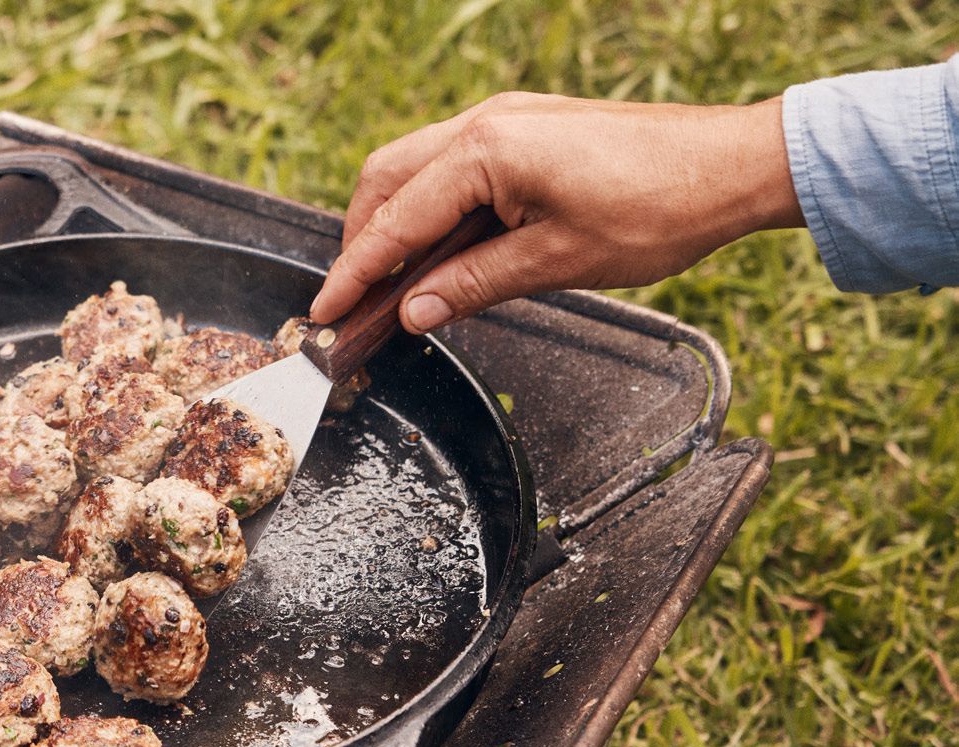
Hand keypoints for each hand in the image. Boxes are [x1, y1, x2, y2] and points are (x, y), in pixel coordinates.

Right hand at [308, 92, 804, 328]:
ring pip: (414, 167)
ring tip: (395, 282)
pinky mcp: (525, 128)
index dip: (357, 272)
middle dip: (362, 240)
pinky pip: (451, 164)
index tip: (328, 312)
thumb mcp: (557, 263)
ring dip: (394, 222)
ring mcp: (505, 119)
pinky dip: (430, 206)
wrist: (732, 165)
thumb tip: (414, 312)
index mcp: (487, 149)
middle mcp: (486, 121)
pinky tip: (441, 249)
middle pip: (386, 179)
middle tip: (357, 300)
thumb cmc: (659, 208)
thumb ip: (474, 286)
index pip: (397, 220)